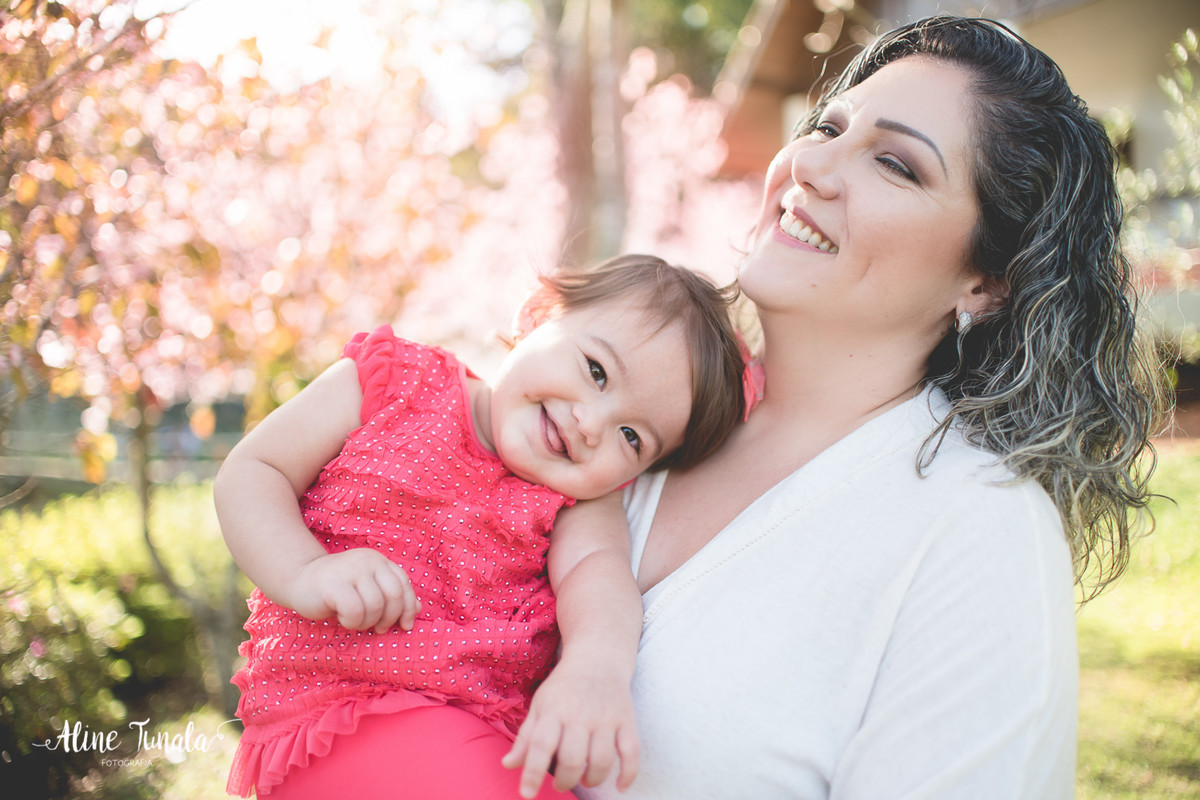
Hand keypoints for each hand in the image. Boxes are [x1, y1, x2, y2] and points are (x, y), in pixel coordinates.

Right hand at [284, 549, 420, 632]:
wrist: (298, 580)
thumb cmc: (336, 590)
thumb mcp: (367, 590)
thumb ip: (390, 596)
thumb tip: (419, 610)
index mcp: (378, 561)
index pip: (404, 584)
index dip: (408, 607)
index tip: (405, 625)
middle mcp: (367, 561)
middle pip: (395, 595)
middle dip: (390, 618)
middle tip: (377, 628)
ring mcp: (350, 570)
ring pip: (376, 605)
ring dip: (368, 622)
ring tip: (355, 622)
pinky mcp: (333, 584)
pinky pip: (355, 611)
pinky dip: (352, 622)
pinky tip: (342, 619)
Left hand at [502, 659, 639, 797]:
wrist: (598, 658)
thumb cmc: (563, 688)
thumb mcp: (539, 705)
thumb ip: (526, 737)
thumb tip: (509, 765)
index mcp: (553, 710)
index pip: (540, 745)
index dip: (532, 773)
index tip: (527, 794)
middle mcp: (580, 714)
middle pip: (573, 758)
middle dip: (565, 781)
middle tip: (560, 783)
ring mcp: (606, 718)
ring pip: (602, 760)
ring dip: (592, 779)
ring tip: (584, 780)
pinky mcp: (627, 720)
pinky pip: (631, 752)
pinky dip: (628, 774)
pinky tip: (620, 786)